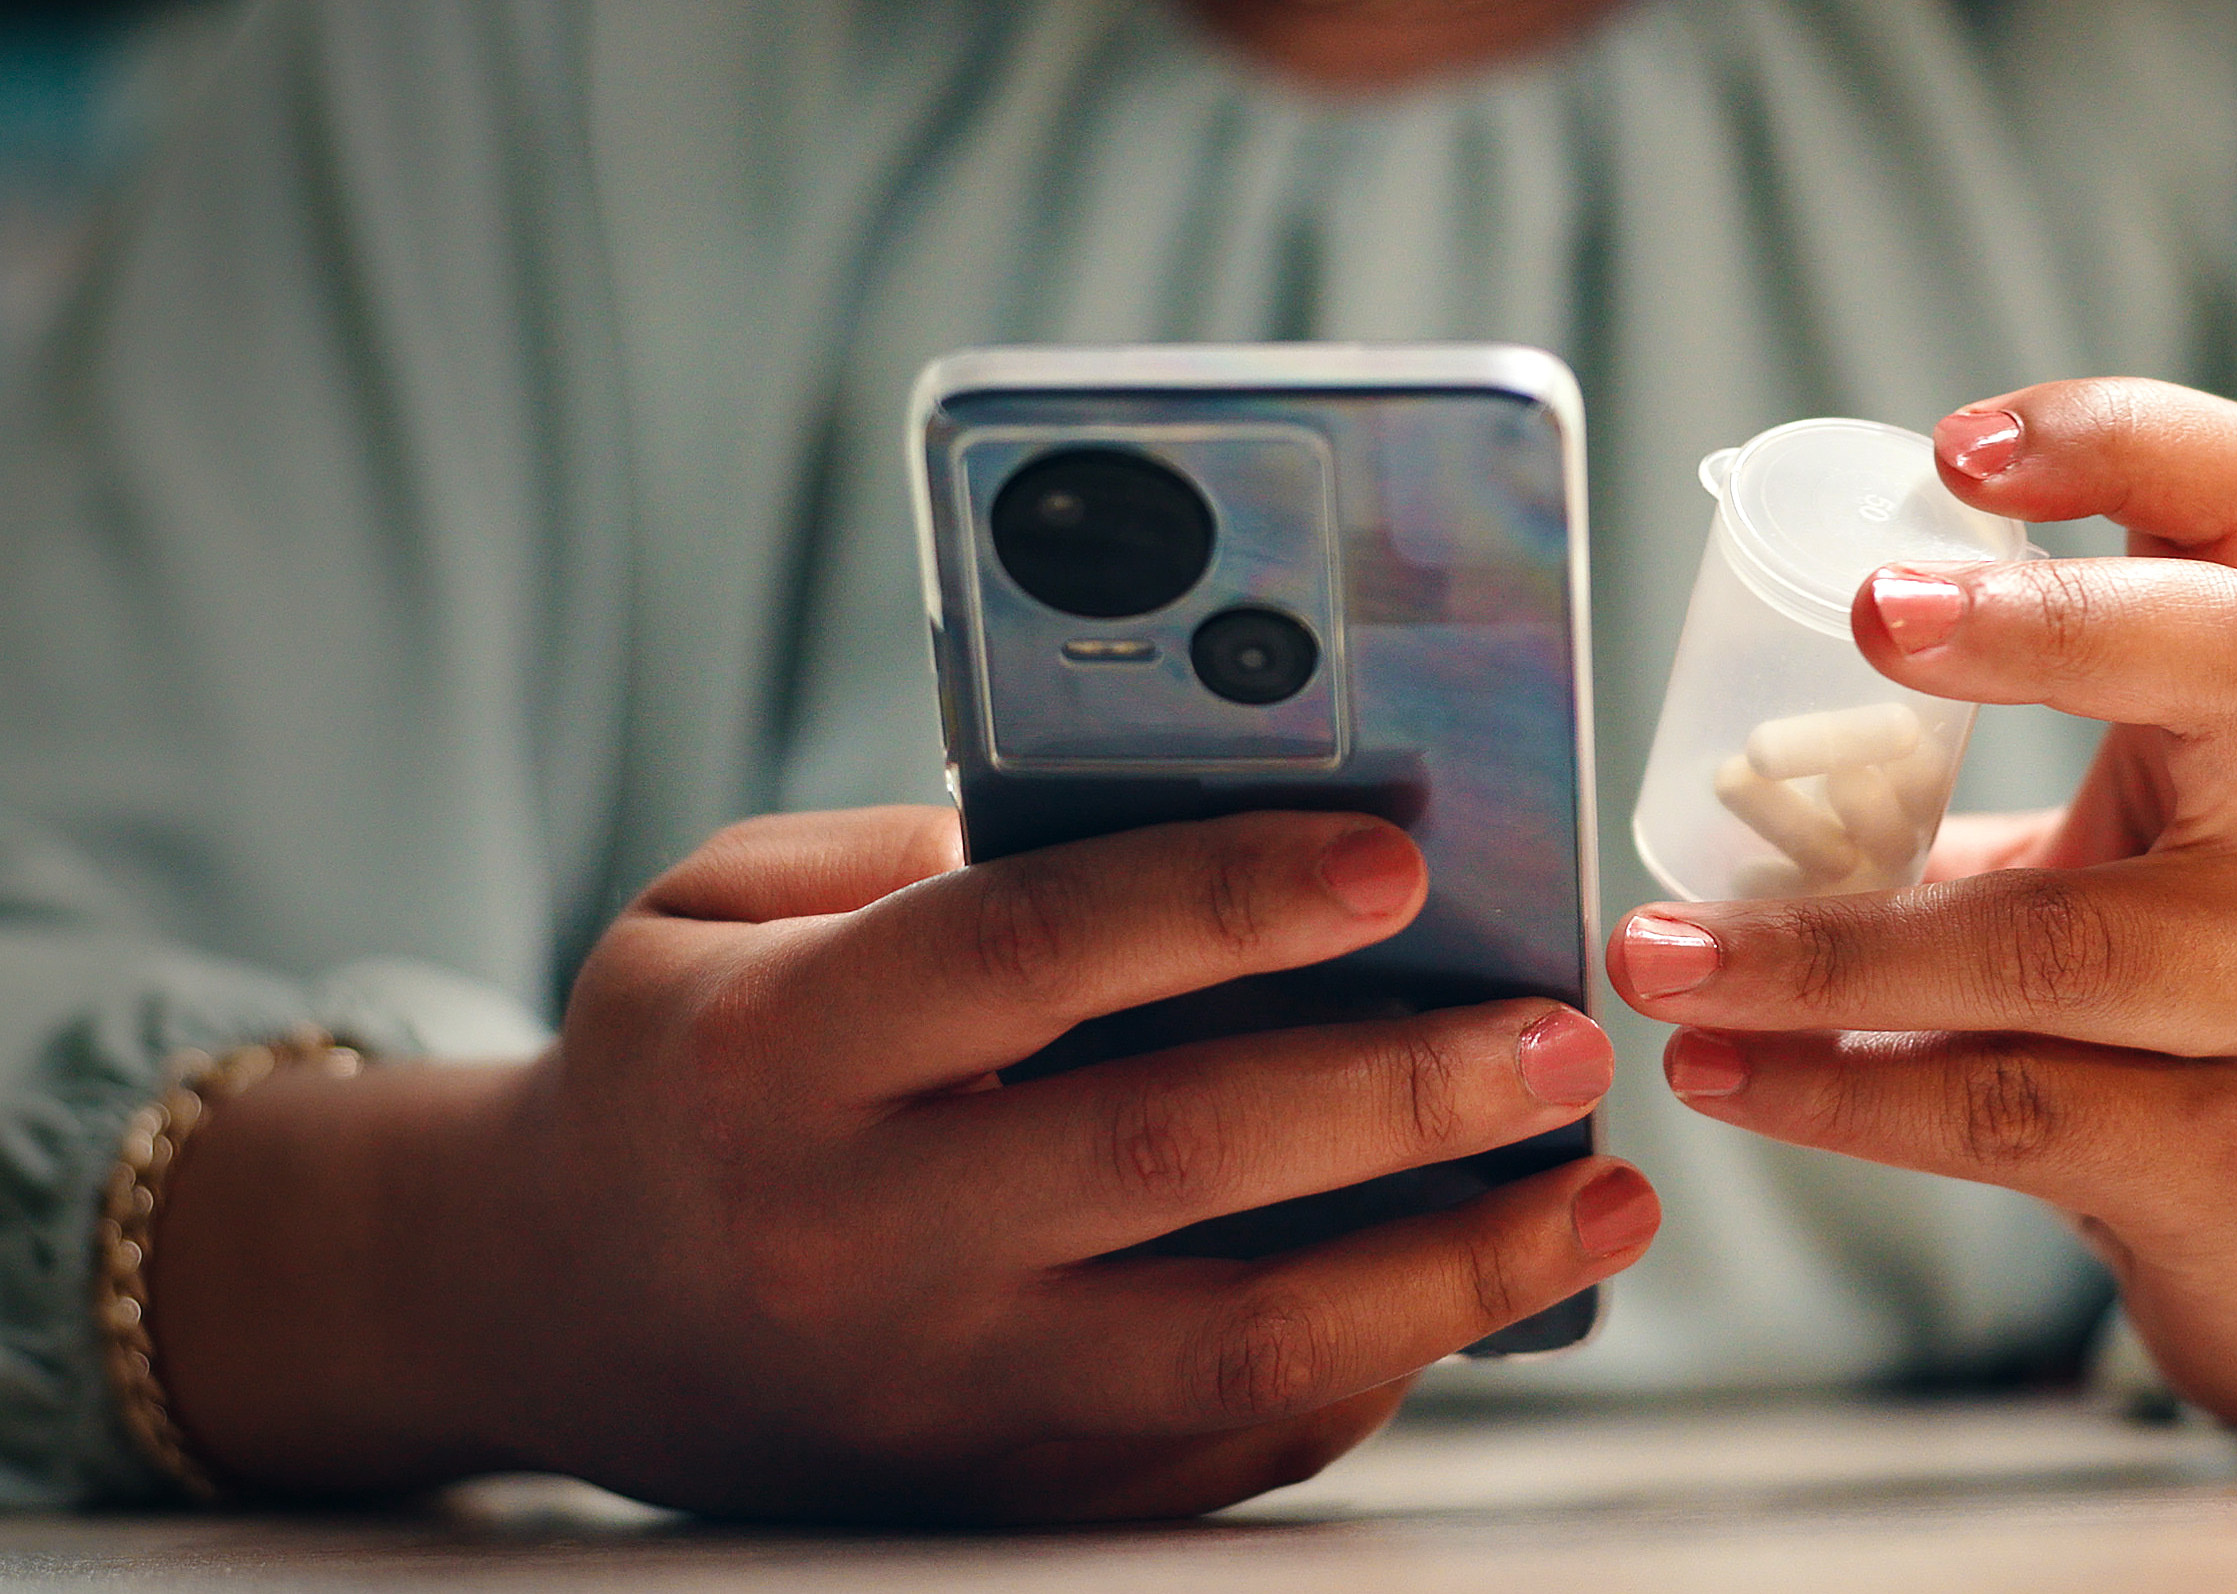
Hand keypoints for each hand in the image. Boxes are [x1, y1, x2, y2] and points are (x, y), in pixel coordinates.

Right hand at [150, 808, 1654, 1519]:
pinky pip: (1232, 1442)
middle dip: (1398, 1089)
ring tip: (1606, 1188)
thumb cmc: (686, 1065)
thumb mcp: (724, 913)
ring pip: (1235, 1346)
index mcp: (780, 1054)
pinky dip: (1383, 1358)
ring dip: (1451, 1266)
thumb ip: (915, 852)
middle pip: (1166, 1153)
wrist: (559, 1315)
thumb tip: (1177, 813)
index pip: (1026, 956)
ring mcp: (943, 1393)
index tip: (1400, 855)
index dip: (1218, 900)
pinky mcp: (1012, 1494)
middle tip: (1565, 1026)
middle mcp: (860, 1236)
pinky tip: (1487, 1277)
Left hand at [1609, 378, 2236, 1430]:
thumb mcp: (2134, 855)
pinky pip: (2017, 1115)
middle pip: (2227, 654)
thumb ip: (1968, 792)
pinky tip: (1722, 1076)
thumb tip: (1724, 774)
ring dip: (1826, 949)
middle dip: (2039, 621)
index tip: (1953, 443)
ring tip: (1656, 951)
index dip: (2118, 435)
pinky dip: (1842, 1092)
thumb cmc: (2197, 1010)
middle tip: (1862, 611)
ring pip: (2059, 942)